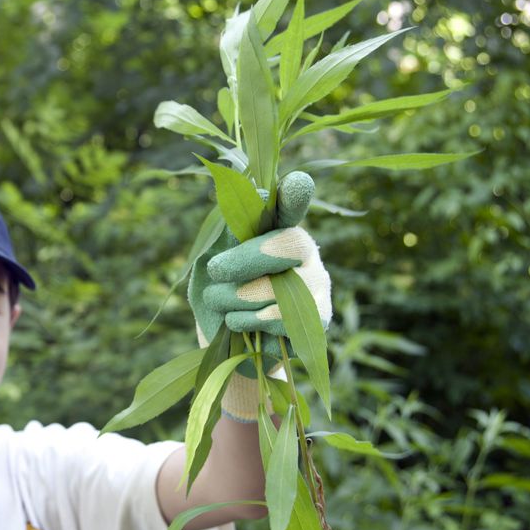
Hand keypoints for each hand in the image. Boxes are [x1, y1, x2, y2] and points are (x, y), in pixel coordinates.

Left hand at [188, 171, 330, 361]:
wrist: (223, 346)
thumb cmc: (218, 295)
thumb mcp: (210, 262)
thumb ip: (230, 236)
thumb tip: (259, 199)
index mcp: (277, 230)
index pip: (291, 206)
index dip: (295, 195)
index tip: (298, 183)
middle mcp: (305, 253)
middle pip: (288, 244)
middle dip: (246, 258)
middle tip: (215, 270)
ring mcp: (317, 285)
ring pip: (281, 286)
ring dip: (237, 297)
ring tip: (220, 303)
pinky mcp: (319, 320)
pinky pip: (283, 318)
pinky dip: (250, 321)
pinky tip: (237, 322)